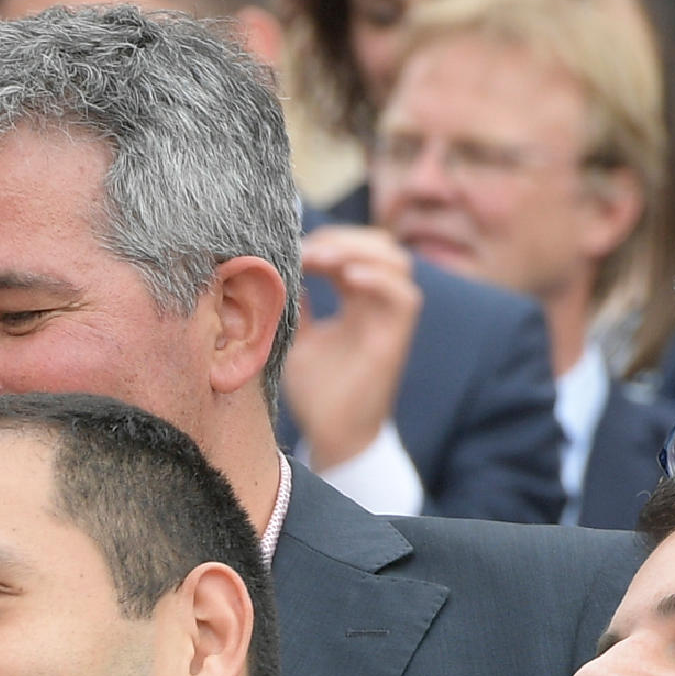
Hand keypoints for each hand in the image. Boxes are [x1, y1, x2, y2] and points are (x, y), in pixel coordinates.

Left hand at [284, 224, 421, 469]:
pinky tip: (348, 277)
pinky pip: (405, 297)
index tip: (290, 246)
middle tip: (305, 247)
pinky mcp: (397, 339)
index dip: (326, 242)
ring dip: (359, 251)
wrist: (332, 437)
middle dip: (342, 238)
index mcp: (357, 300)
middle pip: (378, 246)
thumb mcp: (295, 339)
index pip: (352, 251)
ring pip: (396, 262)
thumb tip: (270, 273)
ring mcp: (391, 320)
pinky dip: (379, 280)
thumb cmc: (316, 393)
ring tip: (321, 257)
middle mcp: (378, 304)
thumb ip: (294, 306)